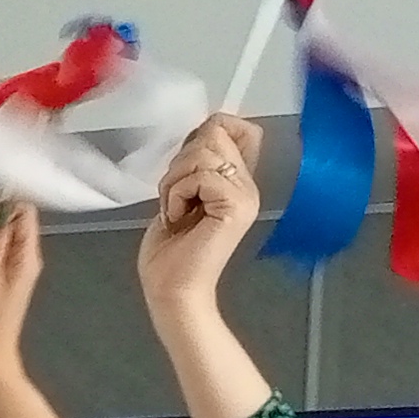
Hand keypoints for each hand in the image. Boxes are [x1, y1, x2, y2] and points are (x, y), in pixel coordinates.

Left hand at [136, 112, 260, 316]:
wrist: (172, 290)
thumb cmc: (170, 253)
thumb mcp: (179, 195)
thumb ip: (194, 167)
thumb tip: (196, 135)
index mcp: (237, 181)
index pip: (234, 127)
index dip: (203, 134)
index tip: (184, 170)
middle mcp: (248, 185)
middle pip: (213, 133)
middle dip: (179, 163)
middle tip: (175, 198)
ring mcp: (245, 194)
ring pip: (203, 153)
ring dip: (174, 181)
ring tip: (175, 210)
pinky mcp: (235, 205)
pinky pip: (199, 176)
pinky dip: (176, 195)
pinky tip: (178, 218)